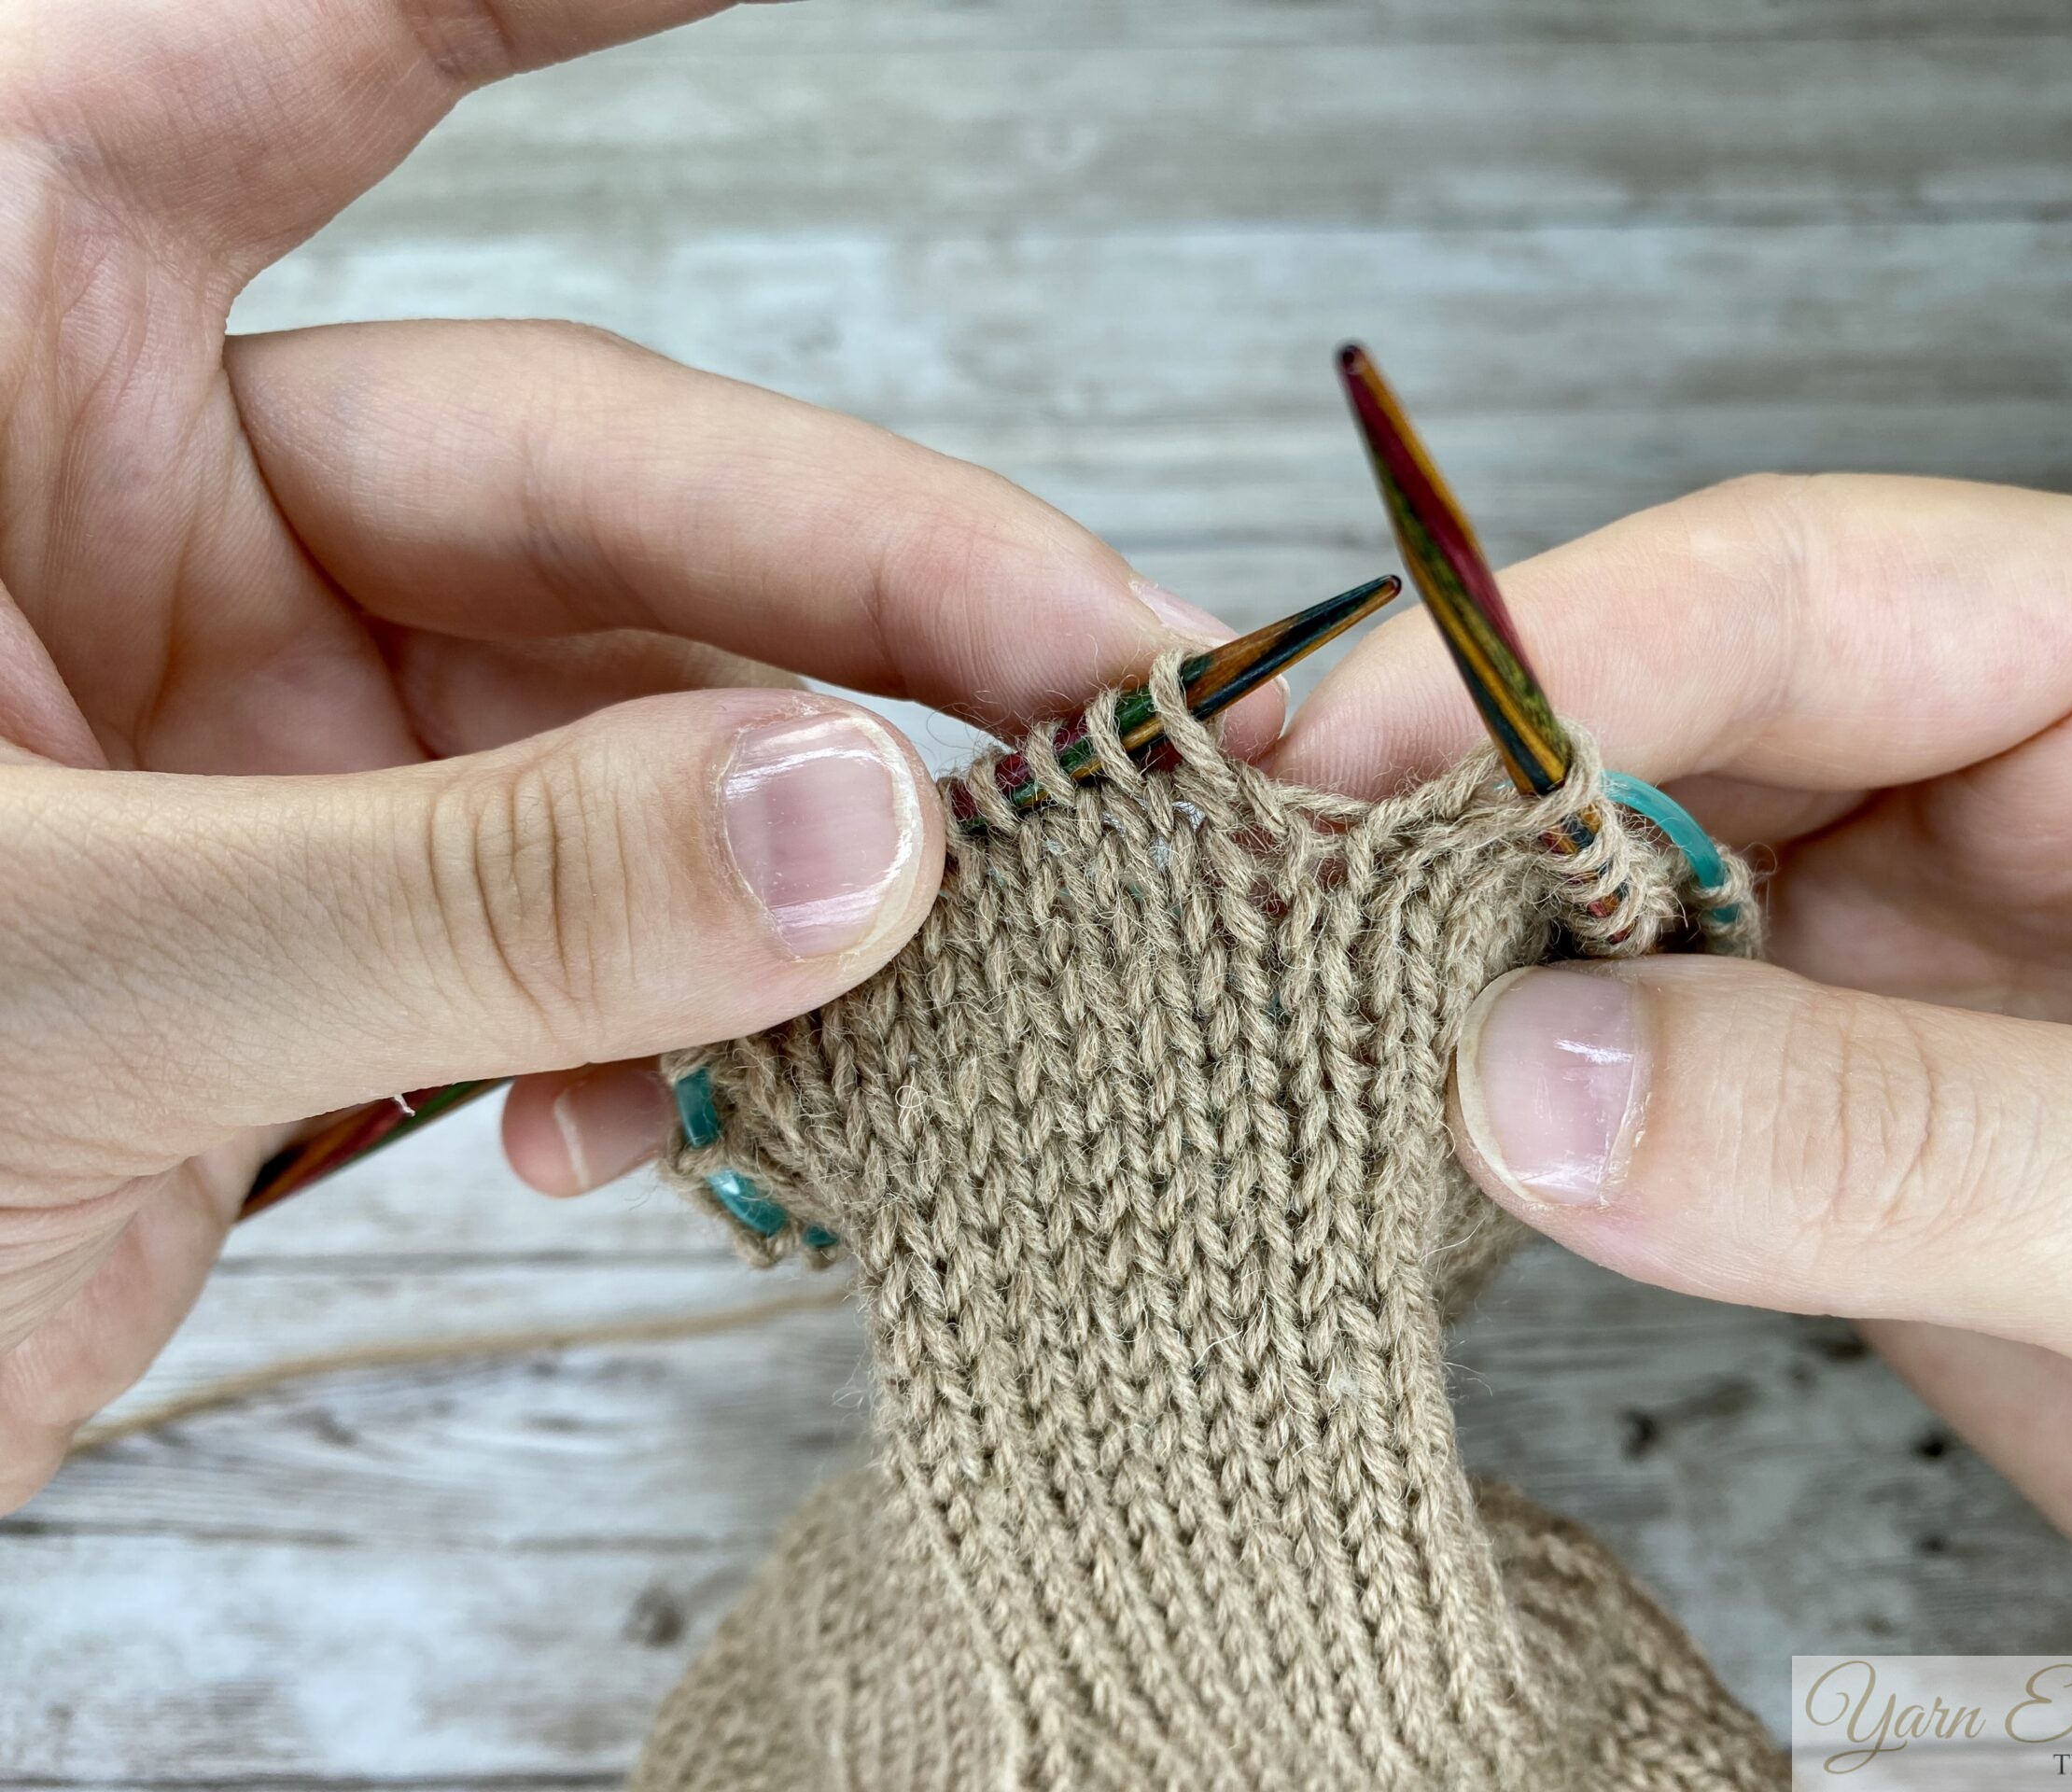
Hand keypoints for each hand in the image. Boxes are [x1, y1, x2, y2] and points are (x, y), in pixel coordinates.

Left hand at [0, 0, 1257, 1509]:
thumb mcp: (53, 964)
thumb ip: (457, 895)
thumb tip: (865, 832)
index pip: (318, 49)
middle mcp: (147, 497)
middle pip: (598, 484)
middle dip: (874, 598)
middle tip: (1126, 693)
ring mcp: (260, 716)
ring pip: (633, 730)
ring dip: (799, 862)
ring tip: (955, 964)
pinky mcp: (332, 914)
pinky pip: (584, 924)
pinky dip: (661, 1030)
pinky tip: (650, 1128)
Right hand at [1271, 475, 2071, 1653]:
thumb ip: (1930, 1143)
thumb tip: (1544, 1086)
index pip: (1822, 593)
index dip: (1551, 649)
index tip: (1339, 747)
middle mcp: (2071, 807)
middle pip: (1695, 722)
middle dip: (1470, 788)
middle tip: (1263, 879)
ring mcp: (1960, 987)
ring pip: (1645, 904)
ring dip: (1476, 947)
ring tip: (1301, 992)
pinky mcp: (1884, 1159)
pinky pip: (1660, 1086)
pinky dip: (1529, 1101)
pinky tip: (1424, 1116)